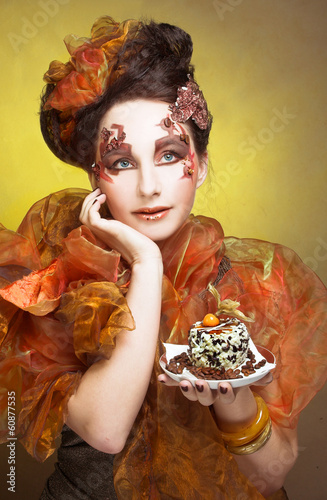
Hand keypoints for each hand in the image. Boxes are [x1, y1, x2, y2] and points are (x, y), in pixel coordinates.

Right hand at [80, 189, 161, 265]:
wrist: (143, 252)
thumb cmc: (137, 240)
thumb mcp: (123, 226)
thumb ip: (116, 220)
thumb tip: (114, 207)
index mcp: (101, 232)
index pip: (87, 218)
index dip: (90, 205)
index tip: (100, 194)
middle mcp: (98, 233)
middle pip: (82, 215)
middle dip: (87, 200)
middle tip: (98, 190)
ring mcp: (101, 232)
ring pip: (83, 215)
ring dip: (89, 201)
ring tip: (101, 193)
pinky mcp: (105, 230)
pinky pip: (91, 217)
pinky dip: (94, 206)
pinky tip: (103, 199)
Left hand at [157, 371, 272, 406]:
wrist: (222, 366)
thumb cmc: (235, 369)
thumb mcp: (247, 371)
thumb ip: (258, 375)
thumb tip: (270, 376)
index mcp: (226, 389)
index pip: (227, 396)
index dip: (226, 393)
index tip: (226, 385)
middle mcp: (211, 392)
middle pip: (206, 398)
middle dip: (203, 392)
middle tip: (201, 384)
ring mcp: (198, 387)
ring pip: (191, 393)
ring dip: (186, 389)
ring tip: (184, 382)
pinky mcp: (186, 380)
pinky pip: (176, 382)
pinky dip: (168, 381)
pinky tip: (161, 378)